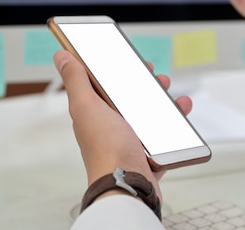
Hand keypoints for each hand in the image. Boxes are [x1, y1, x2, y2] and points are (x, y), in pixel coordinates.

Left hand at [53, 50, 191, 202]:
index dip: (117, 71)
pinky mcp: (148, 157)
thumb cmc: (106, 150)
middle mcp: (111, 128)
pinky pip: (165, 138)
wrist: (127, 186)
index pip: (104, 86)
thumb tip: (62, 58)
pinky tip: (182, 121)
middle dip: (146, 86)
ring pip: (150, 118)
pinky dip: (176, 127)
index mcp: (95, 114)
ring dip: (164, 105)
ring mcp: (130, 143)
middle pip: (130, 101)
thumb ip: (76, 81)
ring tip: (176, 99)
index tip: (132, 61)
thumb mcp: (88, 107)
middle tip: (158, 78)